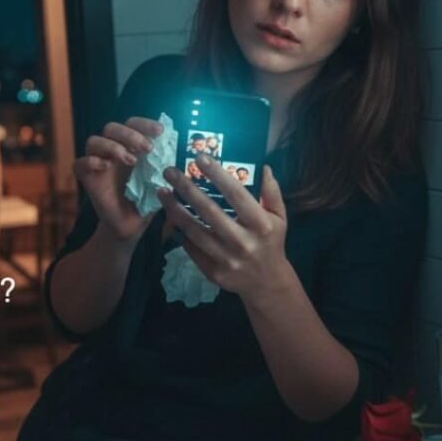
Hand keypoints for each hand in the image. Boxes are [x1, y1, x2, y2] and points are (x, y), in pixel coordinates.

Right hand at [73, 117, 163, 242]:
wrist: (132, 225)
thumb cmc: (146, 200)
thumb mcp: (159, 180)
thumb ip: (163, 163)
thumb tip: (172, 147)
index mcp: (130, 146)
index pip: (132, 124)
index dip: (144, 123)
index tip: (160, 131)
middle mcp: (111, 150)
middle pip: (111, 128)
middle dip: (130, 135)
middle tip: (147, 148)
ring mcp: (97, 162)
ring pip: (94, 141)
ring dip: (112, 146)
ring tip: (131, 160)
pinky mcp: (86, 177)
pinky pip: (79, 163)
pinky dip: (91, 161)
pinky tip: (106, 167)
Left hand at [157, 155, 288, 299]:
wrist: (267, 283)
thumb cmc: (271, 242)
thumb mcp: (279, 217)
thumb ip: (271, 193)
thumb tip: (264, 167)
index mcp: (261, 224)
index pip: (236, 195)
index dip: (217, 175)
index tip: (199, 158)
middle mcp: (243, 242)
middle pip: (209, 211)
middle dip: (186, 188)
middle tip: (169, 171)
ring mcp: (227, 259)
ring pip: (194, 231)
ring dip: (174, 210)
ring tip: (162, 192)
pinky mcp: (213, 272)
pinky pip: (191, 248)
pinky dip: (180, 231)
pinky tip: (170, 216)